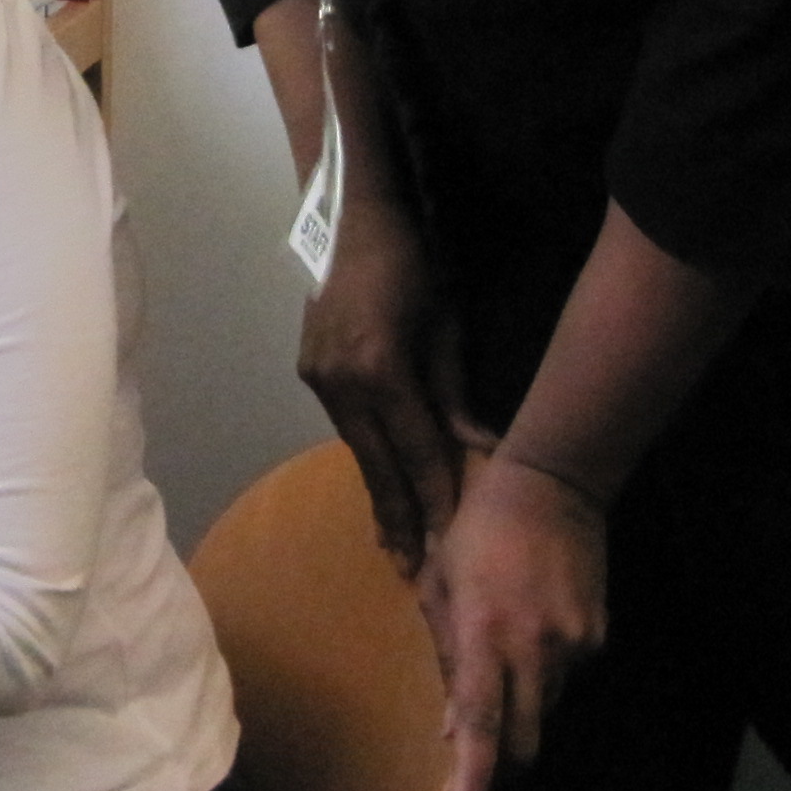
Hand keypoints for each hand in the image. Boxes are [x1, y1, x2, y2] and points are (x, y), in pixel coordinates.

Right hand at [299, 177, 479, 571]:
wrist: (347, 217)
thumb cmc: (411, 262)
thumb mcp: (445, 323)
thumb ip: (455, 390)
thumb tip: (480, 447)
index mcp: (380, 370)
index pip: (417, 450)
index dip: (437, 498)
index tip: (454, 542)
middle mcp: (341, 384)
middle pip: (378, 466)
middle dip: (400, 520)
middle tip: (414, 573)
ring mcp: (318, 380)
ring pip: (358, 452)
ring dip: (379, 498)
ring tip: (396, 545)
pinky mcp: (310, 373)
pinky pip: (347, 429)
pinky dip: (366, 461)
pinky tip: (379, 489)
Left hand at [420, 454, 608, 790]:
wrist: (554, 485)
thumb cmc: (478, 532)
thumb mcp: (441, 586)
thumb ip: (447, 659)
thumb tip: (451, 730)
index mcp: (484, 632)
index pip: (478, 722)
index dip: (473, 779)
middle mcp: (534, 647)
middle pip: (523, 739)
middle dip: (503, 762)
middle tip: (481, 758)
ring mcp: (575, 645)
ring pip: (545, 709)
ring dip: (522, 703)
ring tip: (507, 643)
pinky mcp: (600, 637)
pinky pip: (567, 678)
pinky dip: (546, 672)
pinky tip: (536, 625)